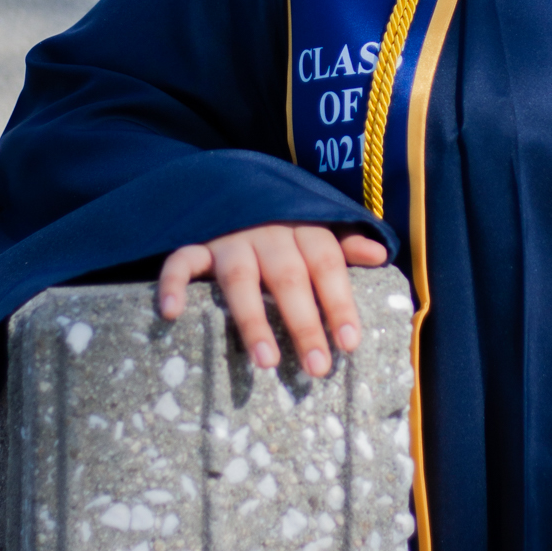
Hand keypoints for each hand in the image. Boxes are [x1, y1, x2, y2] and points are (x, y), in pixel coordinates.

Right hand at [157, 224, 388, 378]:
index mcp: (302, 227)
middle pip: (288, 277)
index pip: (327, 264)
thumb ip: (345, 244)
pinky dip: (172, 283)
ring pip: (239, 278)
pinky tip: (171, 313)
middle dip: (304, 323)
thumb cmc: (282, 224)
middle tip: (317, 368)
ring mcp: (229, 238)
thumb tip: (380, 255)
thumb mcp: (316, 228)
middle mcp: (267, 231)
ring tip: (266, 361)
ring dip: (252, 320)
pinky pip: (180, 260)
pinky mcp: (195, 243)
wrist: (229, 182)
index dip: (339, 302)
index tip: (350, 344)